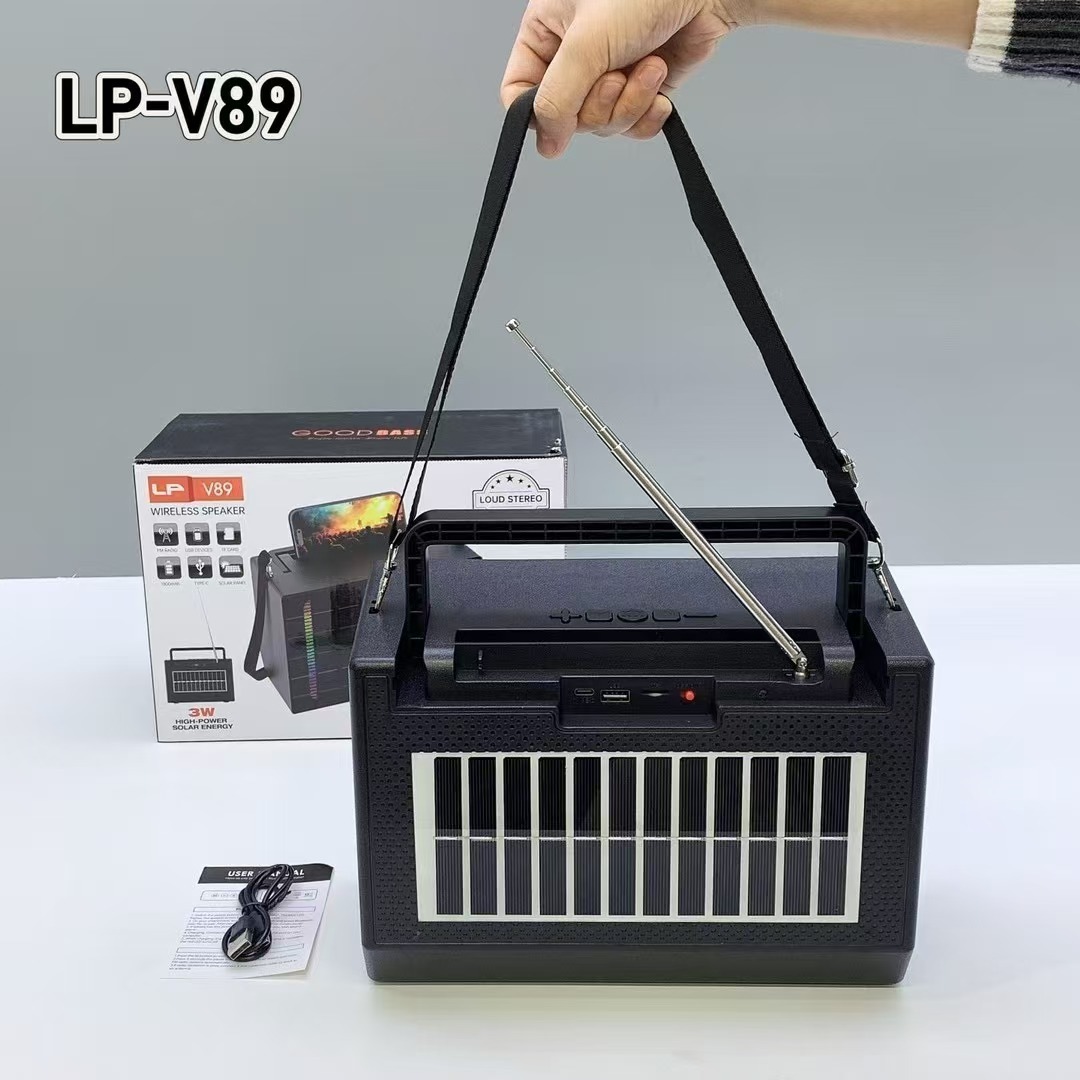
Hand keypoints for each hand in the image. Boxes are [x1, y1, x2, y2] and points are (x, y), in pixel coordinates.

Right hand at [500, 0, 743, 157]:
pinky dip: (648, 113)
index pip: (519, 91)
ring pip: (601, 124)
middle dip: (599, 103)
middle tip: (616, 73)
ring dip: (630, 102)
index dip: (538, 114)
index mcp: (547, 31)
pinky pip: (631, 126)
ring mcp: (607, 74)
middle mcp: (573, 56)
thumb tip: (546, 144)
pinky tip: (659, 82)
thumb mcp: (586, 45)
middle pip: (566, 117)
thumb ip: (557, 99)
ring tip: (648, 65)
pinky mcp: (639, 89)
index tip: (558, 121)